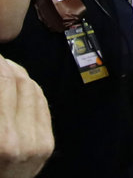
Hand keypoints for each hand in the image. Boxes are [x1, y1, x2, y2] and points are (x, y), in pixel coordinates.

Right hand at [0, 55, 53, 177]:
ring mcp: (39, 143)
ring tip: (5, 67)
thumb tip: (0, 71)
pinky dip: (30, 89)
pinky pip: (41, 104)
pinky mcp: (48, 144)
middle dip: (6, 67)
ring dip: (19, 75)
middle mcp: (22, 141)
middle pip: (19, 84)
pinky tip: (19, 82)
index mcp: (2, 140)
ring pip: (33, 90)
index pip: (3, 84)